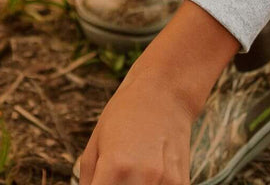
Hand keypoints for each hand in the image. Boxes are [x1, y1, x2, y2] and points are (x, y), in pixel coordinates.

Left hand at [79, 70, 193, 184]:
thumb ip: (88, 179)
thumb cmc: (123, 115)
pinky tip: (148, 175)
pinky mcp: (181, 184)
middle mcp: (142, 177)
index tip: (99, 181)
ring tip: (130, 172)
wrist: (163, 94)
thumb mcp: (95, 142)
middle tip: (113, 175)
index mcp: (115, 166)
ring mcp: (165, 183)